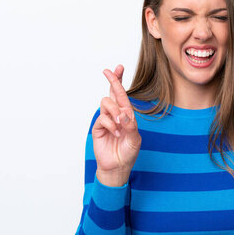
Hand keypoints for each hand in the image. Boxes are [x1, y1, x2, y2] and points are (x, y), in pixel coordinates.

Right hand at [91, 65, 141, 180]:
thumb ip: (131, 126)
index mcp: (126, 114)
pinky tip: (115, 133)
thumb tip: (124, 113)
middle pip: (112, 93)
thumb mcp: (135, 139)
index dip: (119, 81)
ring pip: (106, 103)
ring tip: (120, 125)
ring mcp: (106, 120)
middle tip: (108, 71)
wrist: (117, 167)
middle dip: (112, 80)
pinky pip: (102, 118)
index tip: (118, 67)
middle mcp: (116, 114)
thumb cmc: (128, 152)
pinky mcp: (98, 128)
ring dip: (114, 111)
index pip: (123, 95)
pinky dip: (110, 125)